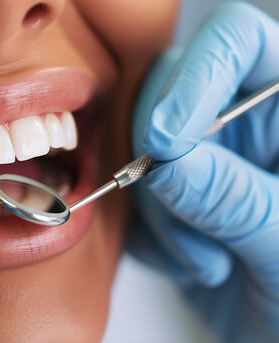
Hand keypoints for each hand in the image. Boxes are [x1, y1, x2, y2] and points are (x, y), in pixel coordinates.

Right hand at [129, 2, 278, 342]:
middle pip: (171, 91)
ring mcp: (204, 159)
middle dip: (161, 158)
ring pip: (140, 150)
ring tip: (207, 261)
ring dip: (161, 212)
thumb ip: (235, 200)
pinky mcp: (173, 194)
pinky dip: (151, 235)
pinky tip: (193, 264)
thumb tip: (168, 162)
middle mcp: (246, 124)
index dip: (196, 76)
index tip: (165, 141)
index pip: (240, 42)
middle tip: (178, 208)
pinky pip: (133, 195)